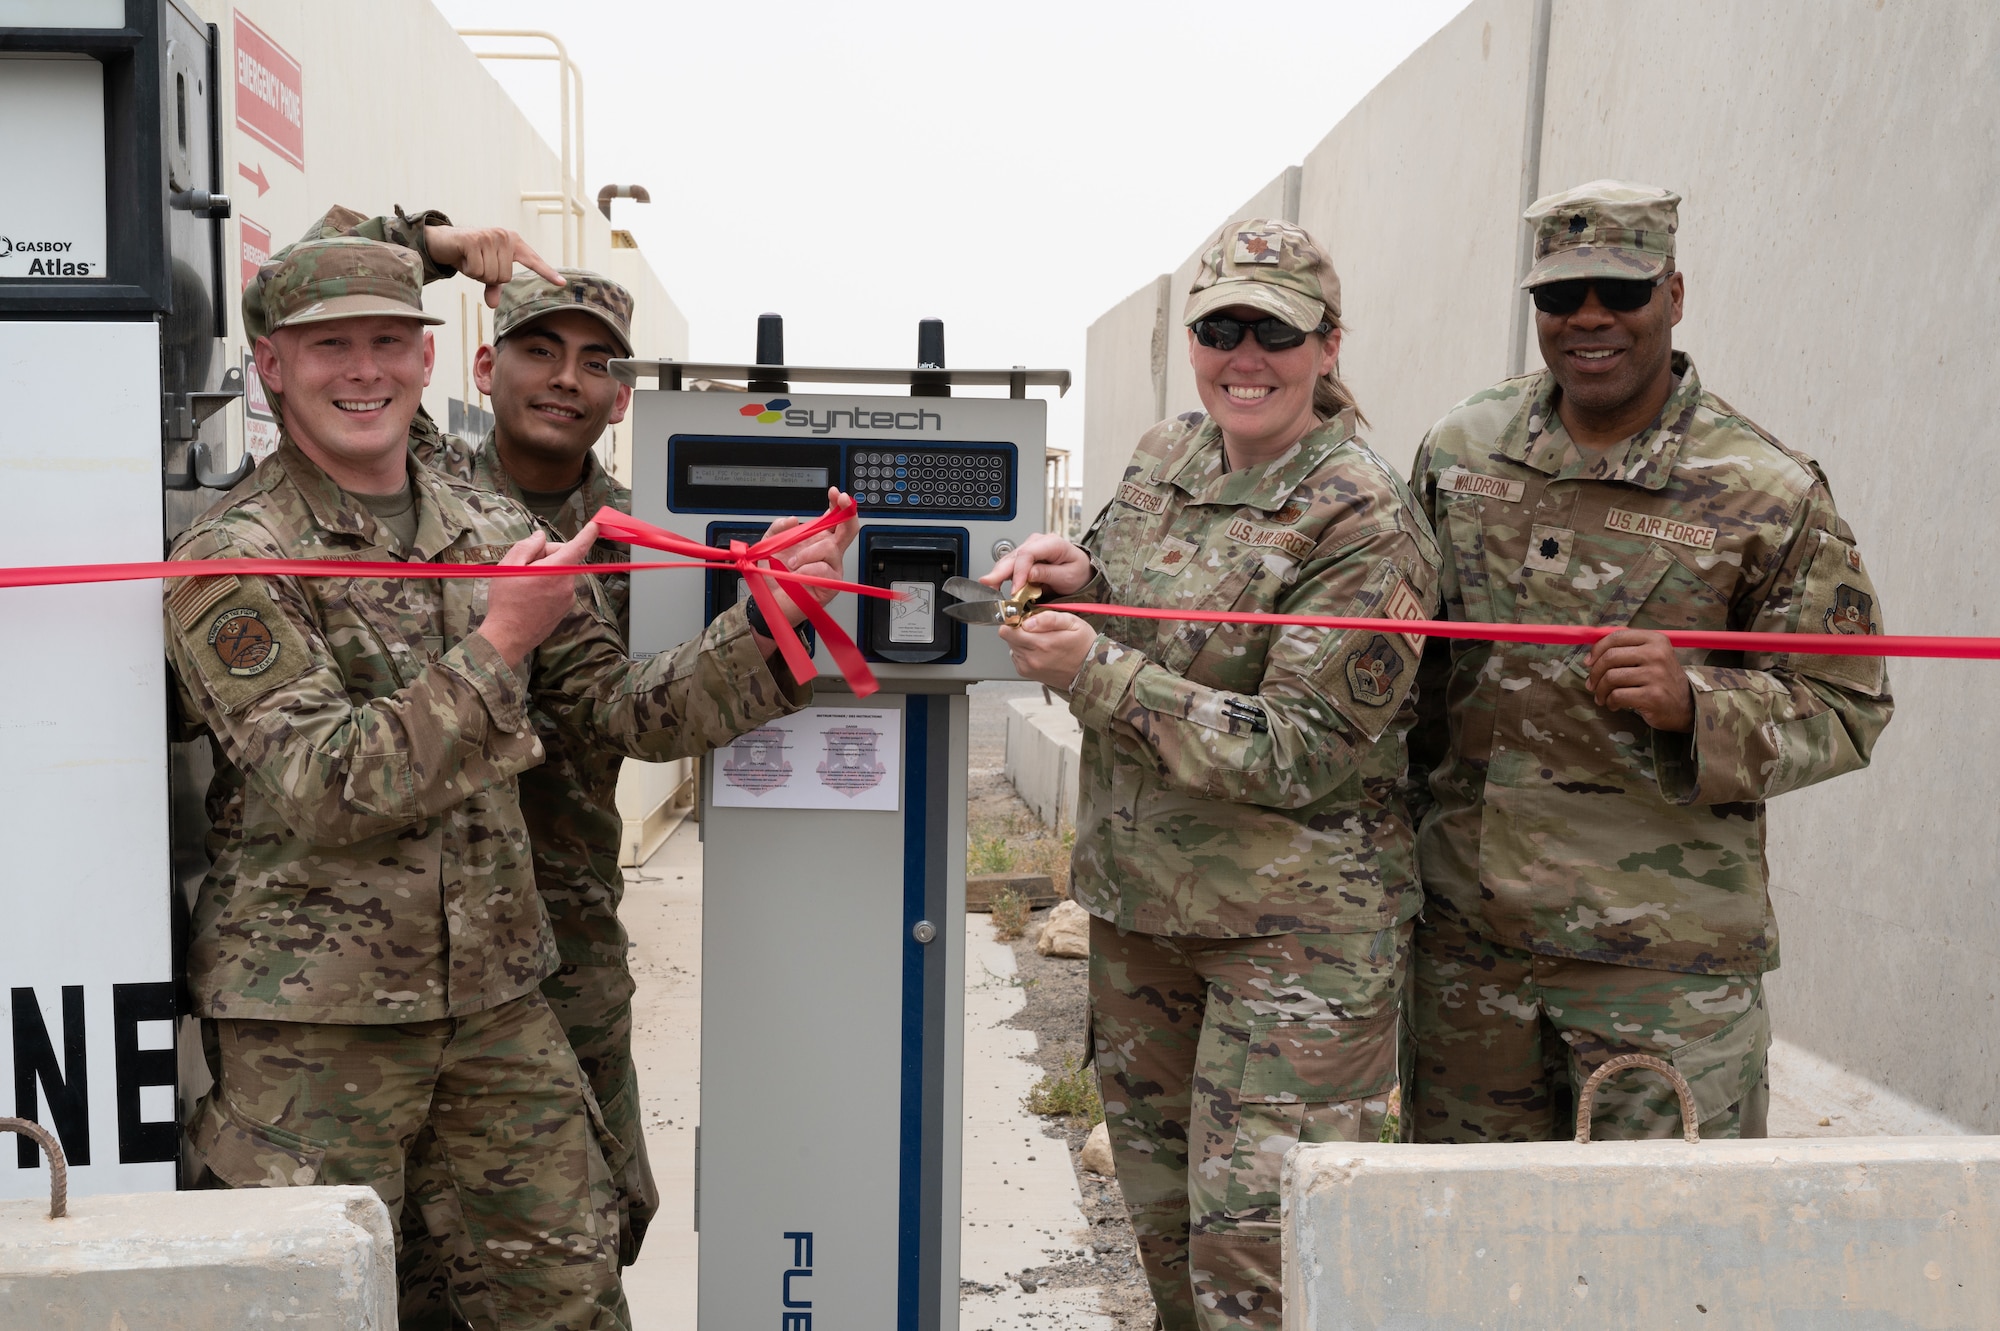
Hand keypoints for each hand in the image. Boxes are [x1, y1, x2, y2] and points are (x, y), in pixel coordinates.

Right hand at [425, 224, 562, 307]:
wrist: (444, 241)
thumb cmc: (469, 256)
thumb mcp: (485, 271)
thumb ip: (493, 286)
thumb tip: (493, 305)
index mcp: (513, 242)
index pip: (533, 260)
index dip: (547, 273)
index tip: (562, 283)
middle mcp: (504, 237)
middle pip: (505, 277)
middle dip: (488, 277)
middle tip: (477, 264)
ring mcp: (490, 237)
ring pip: (492, 275)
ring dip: (477, 273)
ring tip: (470, 260)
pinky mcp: (474, 240)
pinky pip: (478, 271)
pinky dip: (468, 269)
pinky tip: (463, 258)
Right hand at [479, 522, 598, 666]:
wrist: (508, 637)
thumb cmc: (506, 601)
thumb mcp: (509, 566)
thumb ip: (527, 546)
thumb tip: (540, 537)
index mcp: (556, 571)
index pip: (577, 547)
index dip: (587, 534)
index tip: (596, 525)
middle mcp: (567, 584)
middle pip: (562, 558)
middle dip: (546, 555)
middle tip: (523, 566)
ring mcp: (568, 598)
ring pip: (559, 573)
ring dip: (545, 572)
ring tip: (524, 585)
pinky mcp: (564, 609)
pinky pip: (558, 588)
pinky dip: (547, 586)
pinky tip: (530, 596)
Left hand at [761, 488, 859, 610]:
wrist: (770, 600)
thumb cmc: (773, 576)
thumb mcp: (769, 545)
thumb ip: (778, 528)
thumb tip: (793, 520)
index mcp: (816, 540)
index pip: (833, 519)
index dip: (837, 504)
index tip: (835, 493)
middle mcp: (827, 553)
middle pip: (848, 529)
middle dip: (847, 511)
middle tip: (843, 500)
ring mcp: (832, 568)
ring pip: (829, 547)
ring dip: (807, 552)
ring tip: (793, 563)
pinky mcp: (832, 584)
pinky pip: (823, 568)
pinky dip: (807, 569)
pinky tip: (799, 574)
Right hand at [981, 531, 1091, 597]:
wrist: (1079, 572)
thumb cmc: (1077, 571)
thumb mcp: (1068, 576)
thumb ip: (1049, 574)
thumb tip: (1029, 574)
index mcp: (1052, 543)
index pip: (1028, 553)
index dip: (1019, 572)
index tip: (1015, 589)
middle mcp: (1037, 543)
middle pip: (1014, 555)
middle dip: (999, 571)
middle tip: (988, 584)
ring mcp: (1029, 549)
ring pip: (1008, 560)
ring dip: (997, 575)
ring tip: (990, 589)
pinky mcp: (1023, 558)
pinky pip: (1009, 566)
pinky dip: (1001, 577)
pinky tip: (995, 585)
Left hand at [998, 611, 1095, 690]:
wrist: (1089, 671)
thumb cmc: (1083, 645)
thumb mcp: (1072, 623)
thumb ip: (1049, 619)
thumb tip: (1028, 621)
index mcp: (1040, 643)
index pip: (1007, 630)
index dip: (1015, 620)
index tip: (1025, 618)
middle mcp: (1031, 658)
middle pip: (1008, 638)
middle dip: (1019, 629)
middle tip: (1037, 629)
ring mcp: (1027, 667)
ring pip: (1012, 646)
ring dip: (1021, 641)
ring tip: (1041, 641)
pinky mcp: (1026, 673)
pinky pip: (1016, 657)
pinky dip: (1024, 651)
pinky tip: (1039, 650)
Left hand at [1586, 629, 1693, 731]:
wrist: (1685, 705)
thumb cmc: (1659, 679)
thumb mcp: (1650, 655)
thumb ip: (1625, 646)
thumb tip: (1591, 648)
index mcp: (1655, 639)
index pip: (1616, 637)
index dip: (1596, 650)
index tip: (1588, 662)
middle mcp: (1657, 654)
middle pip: (1610, 657)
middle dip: (1594, 673)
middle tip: (1591, 685)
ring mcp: (1656, 675)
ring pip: (1611, 678)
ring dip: (1600, 690)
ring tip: (1602, 697)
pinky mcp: (1652, 696)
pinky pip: (1617, 695)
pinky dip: (1610, 701)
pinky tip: (1614, 705)